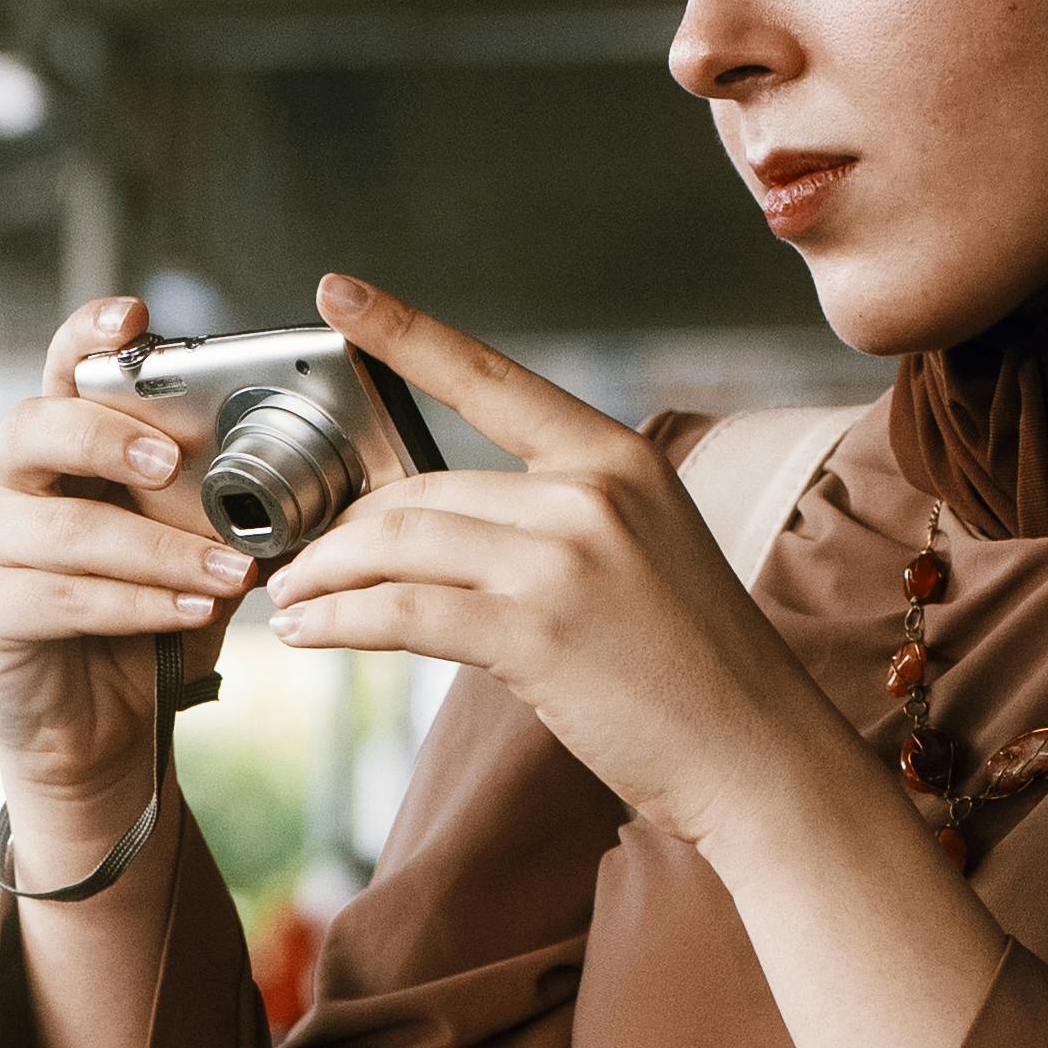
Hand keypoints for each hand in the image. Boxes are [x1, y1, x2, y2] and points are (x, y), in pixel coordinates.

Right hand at [0, 294, 257, 848]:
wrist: (98, 729)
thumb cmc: (143, 622)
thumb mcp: (190, 548)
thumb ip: (213, 505)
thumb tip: (285, 475)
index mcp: (55, 444)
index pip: (61, 368)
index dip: (90, 335)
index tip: (134, 315)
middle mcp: (3, 479)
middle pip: (38, 429)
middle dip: (111, 438)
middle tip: (173, 460)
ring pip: (67, 530)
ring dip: (158, 551)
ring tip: (230, 573)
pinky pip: (63, 597)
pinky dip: (137, 604)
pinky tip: (191, 611)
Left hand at [258, 281, 821, 856]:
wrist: (757, 752)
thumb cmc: (697, 667)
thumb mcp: (646, 550)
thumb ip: (561, 516)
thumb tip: (440, 523)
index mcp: (619, 458)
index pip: (489, 378)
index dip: (404, 331)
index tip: (339, 295)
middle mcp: (589, 493)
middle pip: (420, 488)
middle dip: (343, 528)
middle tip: (298, 558)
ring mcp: (562, 561)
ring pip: (396, 543)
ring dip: (324, 573)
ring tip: (291, 597)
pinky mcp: (534, 634)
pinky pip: (399, 611)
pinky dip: (339, 621)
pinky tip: (310, 633)